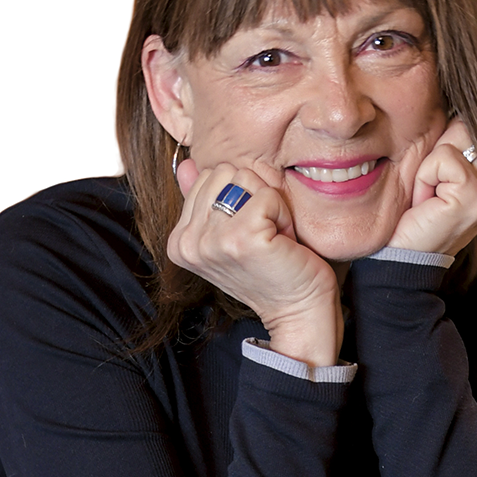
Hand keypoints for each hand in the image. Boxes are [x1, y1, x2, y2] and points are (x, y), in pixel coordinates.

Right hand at [171, 158, 343, 366]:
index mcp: (179, 241)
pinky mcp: (240, 238)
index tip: (249, 232)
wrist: (297, 312)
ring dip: (269, 205)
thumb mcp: (230, 232)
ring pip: (245, 178)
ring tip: (272, 238)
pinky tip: (283, 242)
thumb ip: (205, 199)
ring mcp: (211, 242)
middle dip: (252, 196)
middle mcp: (187, 242)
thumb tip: (186, 164)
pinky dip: (283, 214)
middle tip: (263, 234)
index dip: (238, 196)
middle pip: (224, 172)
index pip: (207, 176)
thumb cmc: (270, 271)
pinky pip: (267, 195)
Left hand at [386, 118, 476, 255]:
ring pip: (450, 142)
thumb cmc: (416, 211)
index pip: (476, 122)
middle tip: (432, 189)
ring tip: (429, 197)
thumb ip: (454, 139)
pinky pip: (442, 159)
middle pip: (465, 125)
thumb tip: (457, 98)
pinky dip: (424, 179)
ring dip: (428, 169)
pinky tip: (427, 204)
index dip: (446, 138)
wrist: (404, 256)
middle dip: (437, 152)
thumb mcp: (438, 168)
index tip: (438, 177)